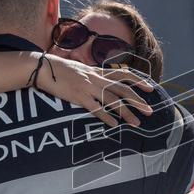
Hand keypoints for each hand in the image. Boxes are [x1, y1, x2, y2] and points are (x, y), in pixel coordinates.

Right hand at [37, 53, 154, 126]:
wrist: (43, 68)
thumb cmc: (60, 69)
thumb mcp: (81, 69)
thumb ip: (93, 75)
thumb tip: (103, 80)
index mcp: (97, 72)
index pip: (123, 74)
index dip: (138, 80)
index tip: (151, 87)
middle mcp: (96, 79)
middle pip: (122, 90)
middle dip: (138, 100)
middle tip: (149, 110)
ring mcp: (88, 88)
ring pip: (113, 101)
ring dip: (126, 112)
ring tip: (136, 123)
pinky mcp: (78, 97)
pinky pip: (95, 108)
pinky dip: (106, 117)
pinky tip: (114, 125)